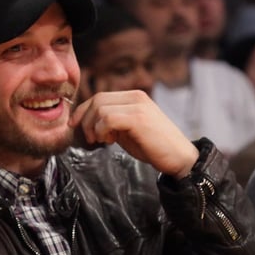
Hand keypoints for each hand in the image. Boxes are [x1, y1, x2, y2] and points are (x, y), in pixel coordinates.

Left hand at [70, 91, 198, 178]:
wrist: (179, 157)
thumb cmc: (153, 146)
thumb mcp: (128, 130)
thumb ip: (112, 122)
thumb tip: (89, 122)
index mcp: (133, 97)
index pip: (100, 97)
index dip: (82, 111)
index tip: (74, 125)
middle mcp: (136, 97)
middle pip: (97, 99)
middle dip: (85, 119)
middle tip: (91, 138)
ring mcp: (138, 106)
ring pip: (100, 108)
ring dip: (94, 127)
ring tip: (103, 141)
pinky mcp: (138, 118)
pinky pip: (108, 118)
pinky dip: (102, 130)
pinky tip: (110, 141)